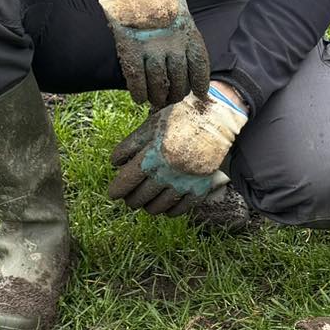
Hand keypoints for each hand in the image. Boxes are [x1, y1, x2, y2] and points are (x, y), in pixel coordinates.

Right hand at [97, 0, 209, 107]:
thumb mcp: (178, 7)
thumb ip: (183, 30)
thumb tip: (185, 53)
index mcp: (188, 30)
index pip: (199, 64)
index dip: (200, 82)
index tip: (199, 93)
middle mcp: (173, 43)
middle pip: (179, 78)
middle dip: (177, 93)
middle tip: (172, 99)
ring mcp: (151, 47)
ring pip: (159, 83)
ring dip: (158, 96)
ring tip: (156, 101)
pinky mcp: (130, 48)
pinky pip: (136, 78)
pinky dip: (138, 91)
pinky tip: (139, 98)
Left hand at [107, 86, 247, 215]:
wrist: (215, 119)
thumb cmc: (179, 119)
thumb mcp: (150, 126)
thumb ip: (130, 145)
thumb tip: (114, 164)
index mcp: (152, 155)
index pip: (127, 182)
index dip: (117, 190)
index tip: (113, 193)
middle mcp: (167, 172)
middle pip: (140, 197)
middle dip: (131, 200)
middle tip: (129, 197)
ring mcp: (185, 182)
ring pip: (158, 207)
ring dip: (147, 206)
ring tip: (145, 201)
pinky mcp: (200, 188)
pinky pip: (179, 209)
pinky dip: (168, 211)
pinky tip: (164, 205)